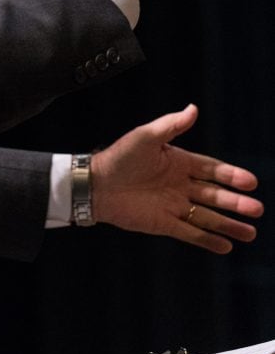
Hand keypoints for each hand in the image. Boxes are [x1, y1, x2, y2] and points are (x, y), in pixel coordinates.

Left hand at [90, 104, 263, 253]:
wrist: (96, 184)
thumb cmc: (120, 156)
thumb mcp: (147, 136)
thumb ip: (172, 125)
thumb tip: (194, 108)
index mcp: (178, 162)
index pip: (211, 169)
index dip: (231, 176)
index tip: (251, 182)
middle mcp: (179, 184)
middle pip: (214, 195)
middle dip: (236, 203)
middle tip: (258, 210)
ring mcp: (173, 205)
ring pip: (207, 217)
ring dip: (228, 224)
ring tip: (251, 233)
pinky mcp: (163, 223)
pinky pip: (190, 233)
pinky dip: (208, 240)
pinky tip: (226, 245)